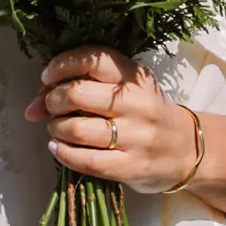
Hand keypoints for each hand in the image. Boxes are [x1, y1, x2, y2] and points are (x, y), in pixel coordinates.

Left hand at [25, 45, 198, 192]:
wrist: (188, 149)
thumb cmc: (148, 113)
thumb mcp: (130, 88)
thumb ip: (91, 84)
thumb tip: (37, 101)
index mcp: (135, 76)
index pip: (92, 59)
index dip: (61, 65)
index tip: (46, 77)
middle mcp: (136, 103)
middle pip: (77, 93)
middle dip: (51, 100)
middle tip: (47, 107)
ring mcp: (135, 136)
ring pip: (76, 129)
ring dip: (55, 128)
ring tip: (56, 129)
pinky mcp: (130, 166)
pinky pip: (86, 160)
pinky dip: (63, 154)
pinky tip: (57, 149)